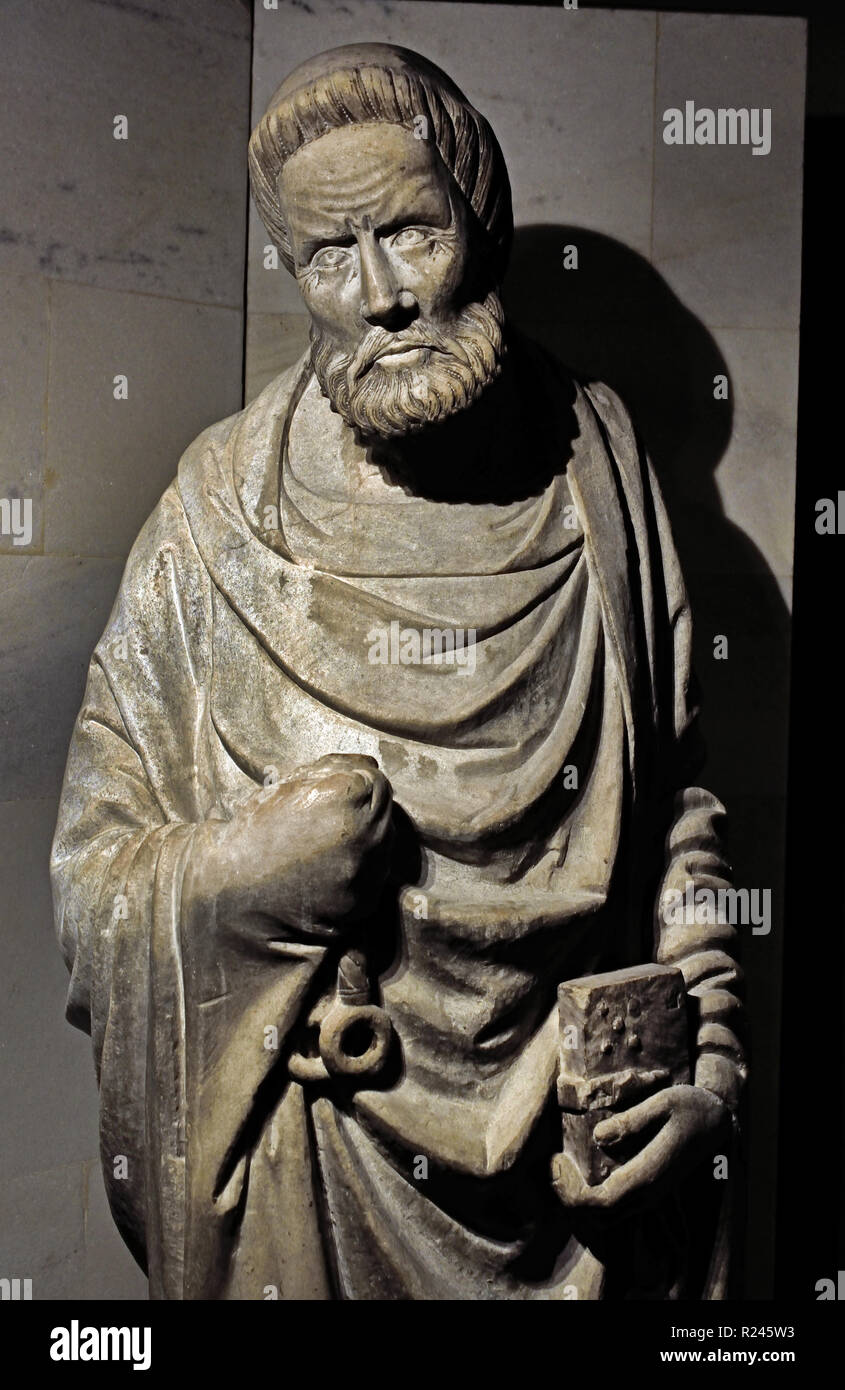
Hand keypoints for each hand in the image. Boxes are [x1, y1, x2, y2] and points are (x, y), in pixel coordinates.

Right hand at [184, 753, 393, 937]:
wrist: (237, 894)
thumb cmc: (256, 834)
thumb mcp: (288, 785)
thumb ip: (334, 766)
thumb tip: (369, 764)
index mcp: (344, 796)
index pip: (375, 778)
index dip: (354, 781)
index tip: (335, 791)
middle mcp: (364, 833)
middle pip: (385, 807)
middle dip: (364, 807)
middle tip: (331, 818)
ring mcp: (368, 870)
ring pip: (384, 840)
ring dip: (365, 836)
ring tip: (327, 844)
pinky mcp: (365, 899)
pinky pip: (375, 872)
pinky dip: (359, 867)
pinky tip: (329, 868)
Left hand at [551, 1084, 729, 1220]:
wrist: (719, 1121)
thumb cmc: (690, 1107)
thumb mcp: (663, 1102)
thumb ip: (632, 1120)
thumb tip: (598, 1137)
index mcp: (649, 1174)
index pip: (601, 1202)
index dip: (571, 1191)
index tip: (555, 1161)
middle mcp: (649, 1193)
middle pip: (599, 1216)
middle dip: (569, 1197)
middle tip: (554, 1163)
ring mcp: (650, 1196)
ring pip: (607, 1218)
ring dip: (579, 1201)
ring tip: (563, 1167)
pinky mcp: (649, 1191)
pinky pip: (616, 1209)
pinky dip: (592, 1200)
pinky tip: (582, 1172)